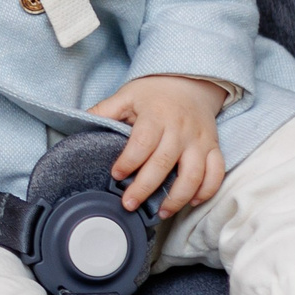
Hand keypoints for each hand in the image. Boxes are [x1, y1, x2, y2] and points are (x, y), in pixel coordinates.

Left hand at [87, 74, 226, 216]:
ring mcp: (200, 140)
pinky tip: (191, 202)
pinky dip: (207, 190)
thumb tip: (77, 124)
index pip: (142, 143)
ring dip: (178, 197)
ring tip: (161, 213)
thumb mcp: (126, 96)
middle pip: (164, 163)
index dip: (129, 161)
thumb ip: (104, 111)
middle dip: (146, 187)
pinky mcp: (213, 147)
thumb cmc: (154, 93)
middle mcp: (181, 130)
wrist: (191, 82)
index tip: (115, 175)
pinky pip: (216, 172)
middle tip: (129, 204)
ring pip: (194, 173)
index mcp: (156, 116)